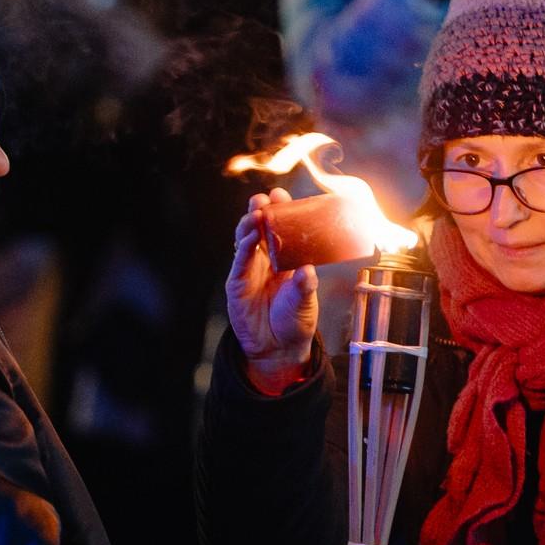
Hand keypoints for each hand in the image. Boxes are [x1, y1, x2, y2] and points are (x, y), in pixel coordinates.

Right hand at [226, 188, 317, 394]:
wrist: (279, 348)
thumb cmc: (295, 321)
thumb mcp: (305, 302)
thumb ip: (305, 285)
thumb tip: (308, 271)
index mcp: (285, 259)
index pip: (280, 229)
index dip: (279, 212)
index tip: (281, 196)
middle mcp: (265, 261)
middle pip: (259, 229)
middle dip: (260, 211)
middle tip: (265, 199)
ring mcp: (249, 270)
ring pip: (245, 240)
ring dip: (249, 225)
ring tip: (257, 214)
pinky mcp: (236, 284)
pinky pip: (239, 262)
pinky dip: (244, 248)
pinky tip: (250, 237)